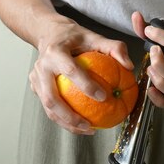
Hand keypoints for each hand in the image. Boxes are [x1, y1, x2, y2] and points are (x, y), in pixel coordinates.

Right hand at [29, 17, 133, 134]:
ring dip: (67, 123)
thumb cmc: (75, 38)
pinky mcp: (35, 88)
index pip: (71, 71)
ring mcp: (35, 79)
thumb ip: (114, 48)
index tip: (104, 96)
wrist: (50, 34)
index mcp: (55, 52)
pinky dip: (65, 120)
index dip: (86, 85)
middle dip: (70, 116)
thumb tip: (129, 66)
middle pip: (51, 98)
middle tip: (90, 125)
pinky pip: (50, 108)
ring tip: (87, 130)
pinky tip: (81, 125)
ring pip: (48, 108)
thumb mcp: (96, 37)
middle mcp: (41, 67)